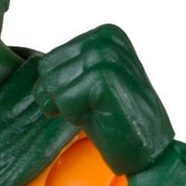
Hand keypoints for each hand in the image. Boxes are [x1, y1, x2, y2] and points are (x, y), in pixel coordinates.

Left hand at [33, 25, 174, 175]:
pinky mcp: (104, 76)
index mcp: (104, 34)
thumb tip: (37, 66)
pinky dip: (77, 117)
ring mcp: (107, 54)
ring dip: (69, 109)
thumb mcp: (88, 85)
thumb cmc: (115, 122)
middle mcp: (106, 37)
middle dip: (61, 98)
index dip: (62, 91)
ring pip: (51, 85)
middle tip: (94, 108)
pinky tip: (102, 117)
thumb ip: (68, 68)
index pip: (47, 63)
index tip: (92, 99)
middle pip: (46, 71)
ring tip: (98, 111)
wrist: (148, 152)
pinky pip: (62, 101)